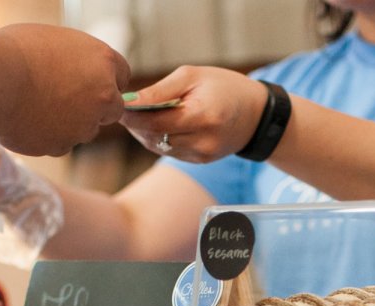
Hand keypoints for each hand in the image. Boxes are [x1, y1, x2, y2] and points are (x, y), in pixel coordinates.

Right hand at [0, 23, 131, 155]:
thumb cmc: (12, 52)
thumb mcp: (52, 42)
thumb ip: (74, 59)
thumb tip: (75, 69)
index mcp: (103, 60)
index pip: (121, 74)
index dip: (103, 78)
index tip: (88, 81)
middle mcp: (103, 95)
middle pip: (112, 108)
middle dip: (94, 106)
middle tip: (65, 99)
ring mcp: (85, 124)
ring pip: (84, 128)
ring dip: (69, 122)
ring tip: (35, 105)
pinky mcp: (64, 146)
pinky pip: (59, 143)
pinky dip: (47, 136)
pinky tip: (25, 121)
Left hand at [120, 66, 266, 162]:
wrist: (256, 114)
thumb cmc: (222, 87)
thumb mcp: (192, 76)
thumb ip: (160, 91)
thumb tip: (129, 101)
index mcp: (203, 116)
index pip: (157, 122)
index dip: (133, 117)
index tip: (119, 105)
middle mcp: (204, 141)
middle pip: (155, 137)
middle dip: (135, 125)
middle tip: (123, 109)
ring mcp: (203, 154)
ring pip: (159, 147)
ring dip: (144, 133)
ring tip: (138, 116)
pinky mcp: (201, 161)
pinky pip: (170, 151)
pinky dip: (158, 139)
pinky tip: (156, 125)